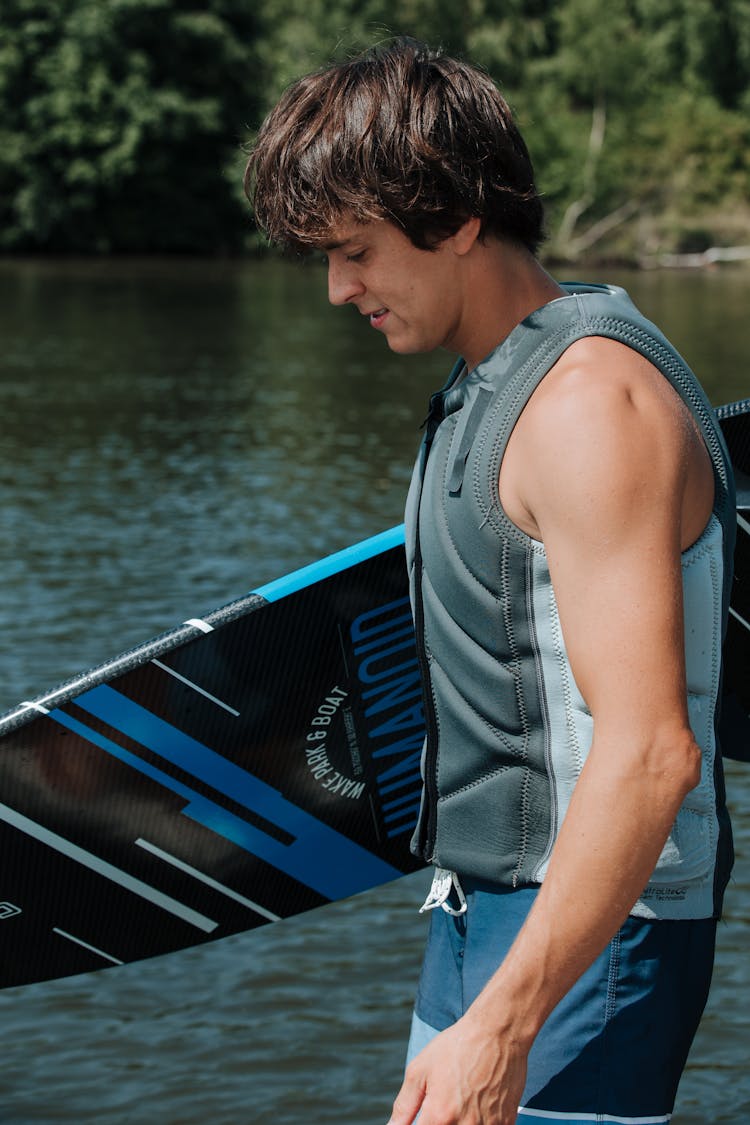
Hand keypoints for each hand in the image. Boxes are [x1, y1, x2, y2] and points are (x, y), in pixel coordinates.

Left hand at [387, 1013, 527, 1124]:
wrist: (497, 1032)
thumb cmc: (456, 1047)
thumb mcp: (420, 1070)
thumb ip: (404, 1106)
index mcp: (439, 1115)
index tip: (424, 1118)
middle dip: (439, 1123)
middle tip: (443, 1105)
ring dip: (460, 1123)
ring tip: (460, 1103)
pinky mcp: (506, 1123)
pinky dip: (480, 1123)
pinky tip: (477, 1106)